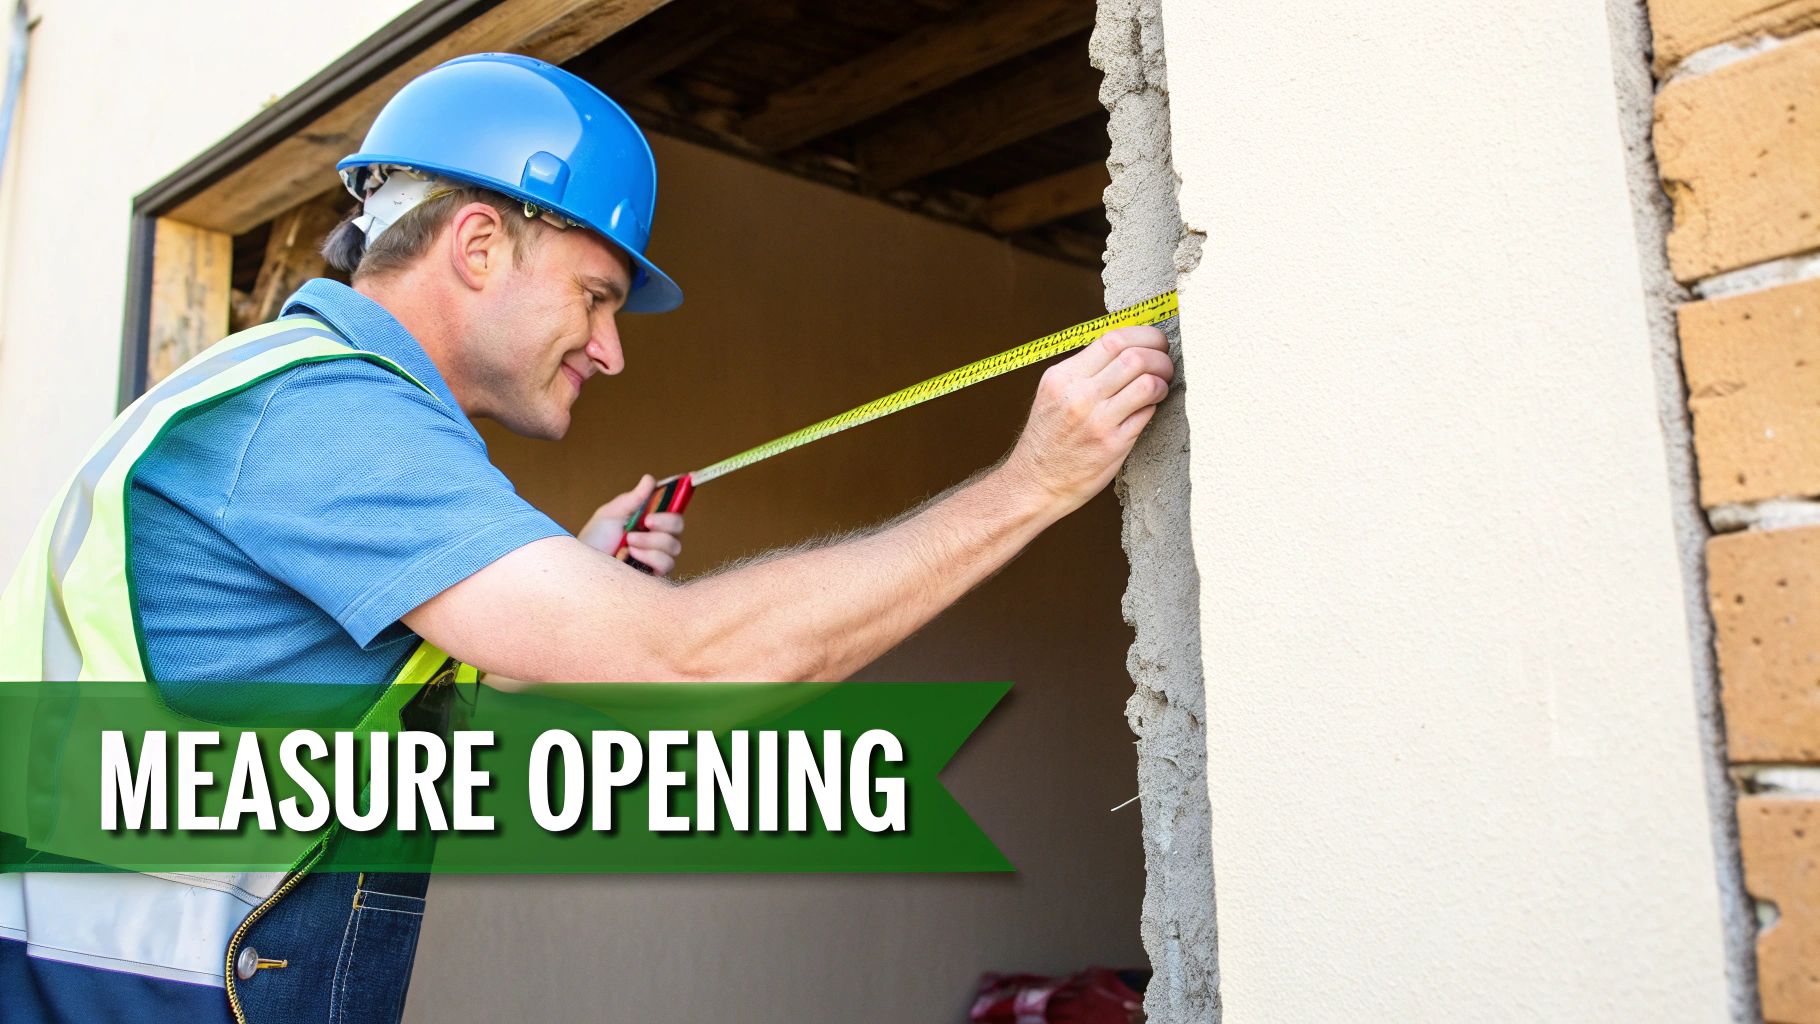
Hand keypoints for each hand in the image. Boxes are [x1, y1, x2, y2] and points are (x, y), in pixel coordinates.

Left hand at [578, 474, 685, 575]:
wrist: (585, 564)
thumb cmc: (596, 538)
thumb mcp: (612, 514)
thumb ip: (634, 499)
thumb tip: (650, 479)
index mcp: (649, 519)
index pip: (673, 509)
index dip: (673, 504)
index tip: (658, 506)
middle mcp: (658, 536)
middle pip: (678, 526)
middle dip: (663, 523)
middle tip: (644, 522)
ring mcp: (658, 555)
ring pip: (674, 545)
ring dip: (651, 541)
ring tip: (629, 542)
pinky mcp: (656, 573)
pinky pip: (667, 563)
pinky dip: (651, 556)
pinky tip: (633, 554)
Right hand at [1001, 325, 1173, 508]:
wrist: (1034, 483)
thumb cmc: (1048, 438)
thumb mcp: (1054, 394)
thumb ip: (1085, 371)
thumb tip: (1128, 348)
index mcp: (1062, 377)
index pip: (1112, 339)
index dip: (1143, 335)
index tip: (1154, 342)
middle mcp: (1078, 396)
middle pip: (1134, 357)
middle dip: (1160, 356)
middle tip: (1165, 364)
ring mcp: (1096, 421)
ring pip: (1147, 383)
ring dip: (1162, 381)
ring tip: (1160, 386)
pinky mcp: (1113, 444)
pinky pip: (1147, 413)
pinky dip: (1154, 405)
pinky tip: (1148, 408)